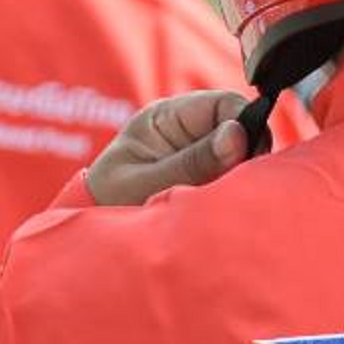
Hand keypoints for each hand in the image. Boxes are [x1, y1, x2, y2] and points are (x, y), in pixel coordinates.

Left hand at [85, 90, 252, 207]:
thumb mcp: (145, 182)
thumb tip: (238, 136)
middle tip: (240, 186)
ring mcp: (202, 155)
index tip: (248, 157)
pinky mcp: (211, 180)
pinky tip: (229, 207)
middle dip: (248, 155)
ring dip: (242, 177)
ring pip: (244, 156)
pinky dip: (238, 193)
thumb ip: (191, 162)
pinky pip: (237, 179)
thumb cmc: (109, 202)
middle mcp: (189, 130)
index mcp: (166, 117)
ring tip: (229, 201)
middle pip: (241, 128)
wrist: (95, 240)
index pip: (223, 104)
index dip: (245, 125)